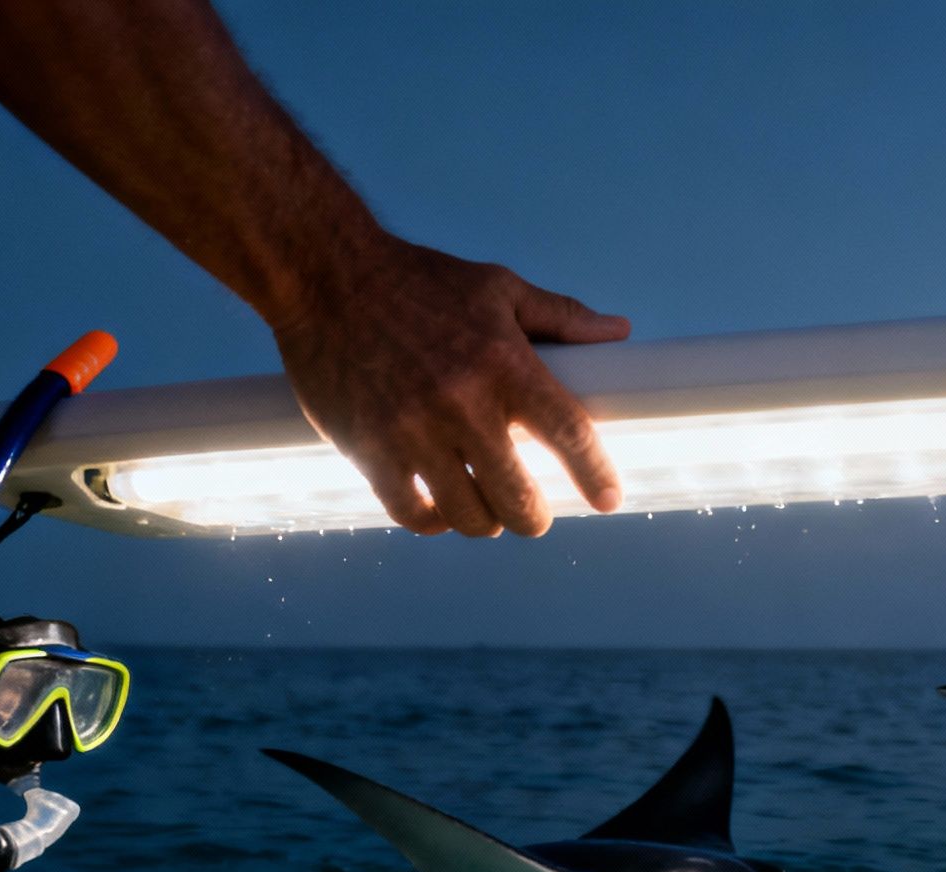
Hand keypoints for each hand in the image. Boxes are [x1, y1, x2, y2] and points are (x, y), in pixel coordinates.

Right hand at [272, 236, 629, 536]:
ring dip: (485, 522)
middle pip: (519, 496)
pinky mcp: (369, 450)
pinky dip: (433, 522)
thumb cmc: (421, 280)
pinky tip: (440, 511)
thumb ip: (561, 317)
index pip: (569, 434)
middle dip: (534, 517)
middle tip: (534, 514)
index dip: (595, 475)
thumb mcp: (498, 288)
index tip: (610, 500)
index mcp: (505, 365)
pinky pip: (411, 514)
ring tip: (487, 511)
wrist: (327, 275)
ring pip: (468, 514)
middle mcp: (463, 404)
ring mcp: (413, 432)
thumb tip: (619, 332)